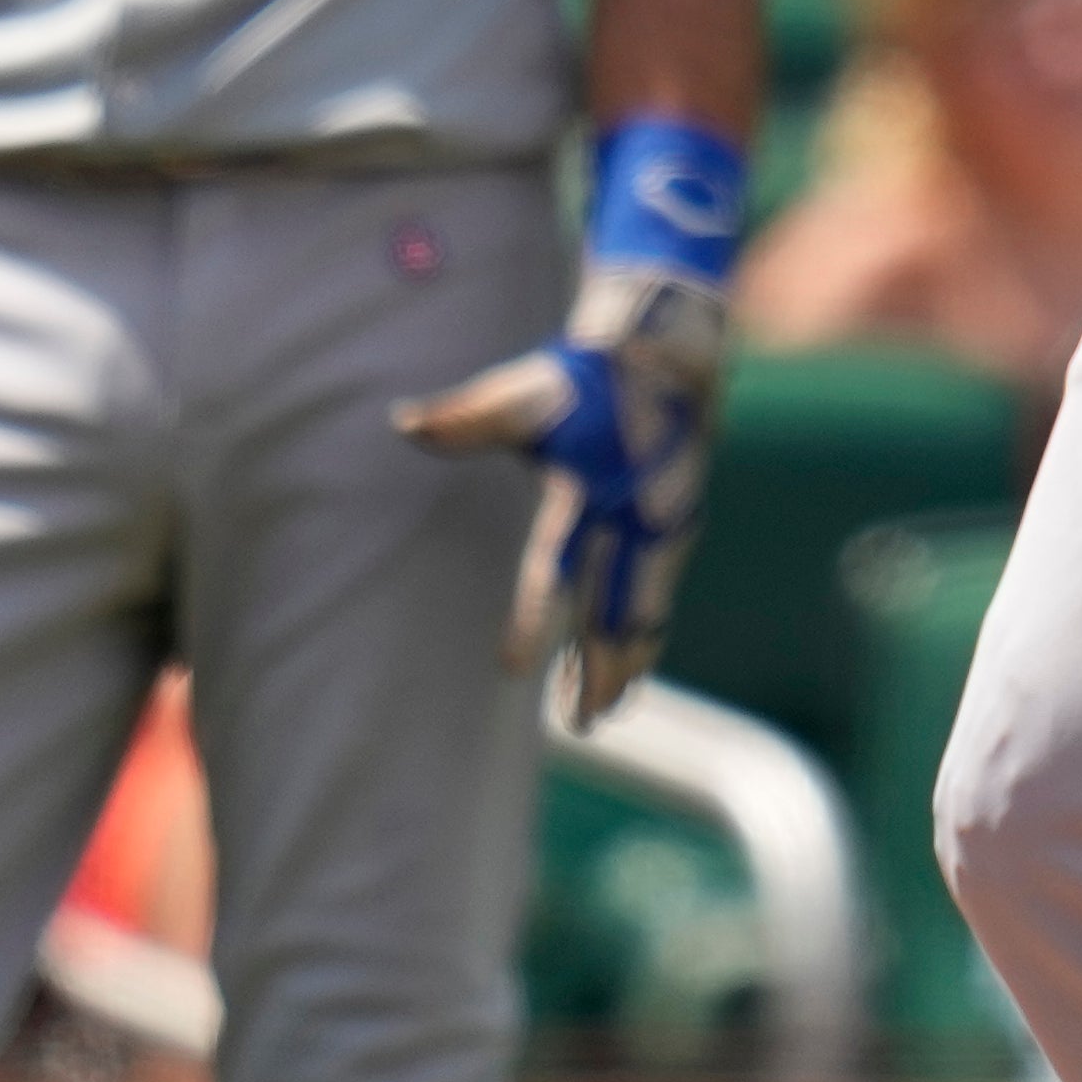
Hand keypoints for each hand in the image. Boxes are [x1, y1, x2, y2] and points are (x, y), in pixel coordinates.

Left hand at [395, 257, 731, 722]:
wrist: (667, 358)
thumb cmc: (581, 379)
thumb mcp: (523, 392)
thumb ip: (466, 417)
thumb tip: (401, 420)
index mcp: (581, 492)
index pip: (551, 569)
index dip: (532, 621)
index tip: (512, 671)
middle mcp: (629, 517)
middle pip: (610, 609)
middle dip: (595, 668)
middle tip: (578, 722)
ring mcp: (662, 526)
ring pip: (642, 610)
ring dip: (624, 663)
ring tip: (601, 712)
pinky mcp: (679, 527)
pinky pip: (661, 594)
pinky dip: (648, 635)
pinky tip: (636, 668)